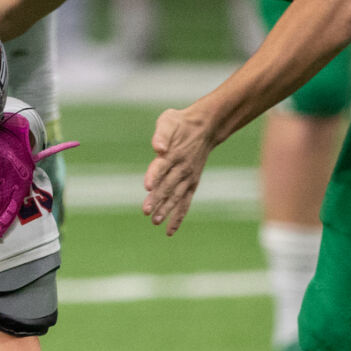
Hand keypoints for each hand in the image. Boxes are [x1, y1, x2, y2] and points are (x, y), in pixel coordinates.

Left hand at [142, 106, 215, 234]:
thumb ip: (161, 134)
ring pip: (176, 197)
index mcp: (173, 154)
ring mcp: (187, 177)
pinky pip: (185, 202)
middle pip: (167, 185)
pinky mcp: (191, 184)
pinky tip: (169, 230)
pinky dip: (178, 216)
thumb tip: (157, 147)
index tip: (147, 186)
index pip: (161, 166)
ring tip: (154, 221)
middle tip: (146, 212)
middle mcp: (181, 168)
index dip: (154, 176)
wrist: (204, 127)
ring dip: (165, 210)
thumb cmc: (181, 123)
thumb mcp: (169, 120)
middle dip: (156, 199)